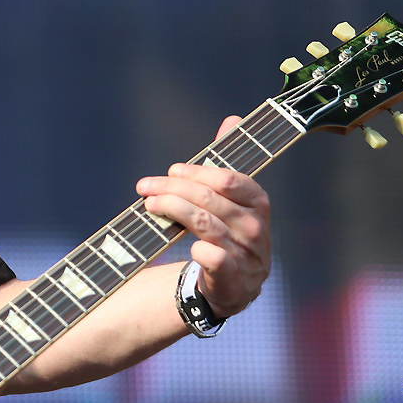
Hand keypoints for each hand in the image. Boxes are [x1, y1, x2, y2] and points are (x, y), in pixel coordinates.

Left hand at [135, 116, 271, 316]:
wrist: (234, 283)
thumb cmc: (227, 230)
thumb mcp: (231, 197)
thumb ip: (227, 161)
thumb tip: (232, 119)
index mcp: (258, 201)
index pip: (227, 178)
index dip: (195, 173)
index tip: (170, 172)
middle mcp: (256, 226)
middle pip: (207, 199)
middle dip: (170, 189)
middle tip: (144, 187)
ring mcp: (247, 253)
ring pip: (204, 223)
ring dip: (170, 210)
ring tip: (148, 205)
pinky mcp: (234, 278)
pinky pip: (213, 257)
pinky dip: (197, 249)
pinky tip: (184, 244)